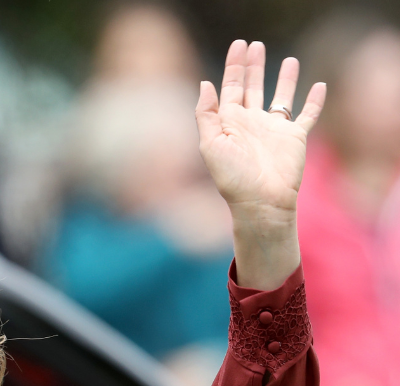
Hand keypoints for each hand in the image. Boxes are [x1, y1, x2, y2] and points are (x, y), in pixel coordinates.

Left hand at [196, 40, 326, 289]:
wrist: (260, 202)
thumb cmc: (232, 177)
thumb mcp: (210, 144)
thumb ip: (206, 113)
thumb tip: (205, 83)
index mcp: (230, 122)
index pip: (231, 86)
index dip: (234, 65)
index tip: (238, 44)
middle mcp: (252, 122)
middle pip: (253, 86)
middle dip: (253, 66)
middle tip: (255, 45)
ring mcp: (274, 129)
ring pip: (281, 97)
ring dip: (284, 79)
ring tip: (289, 59)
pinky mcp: (295, 137)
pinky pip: (307, 115)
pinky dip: (314, 101)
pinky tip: (318, 86)